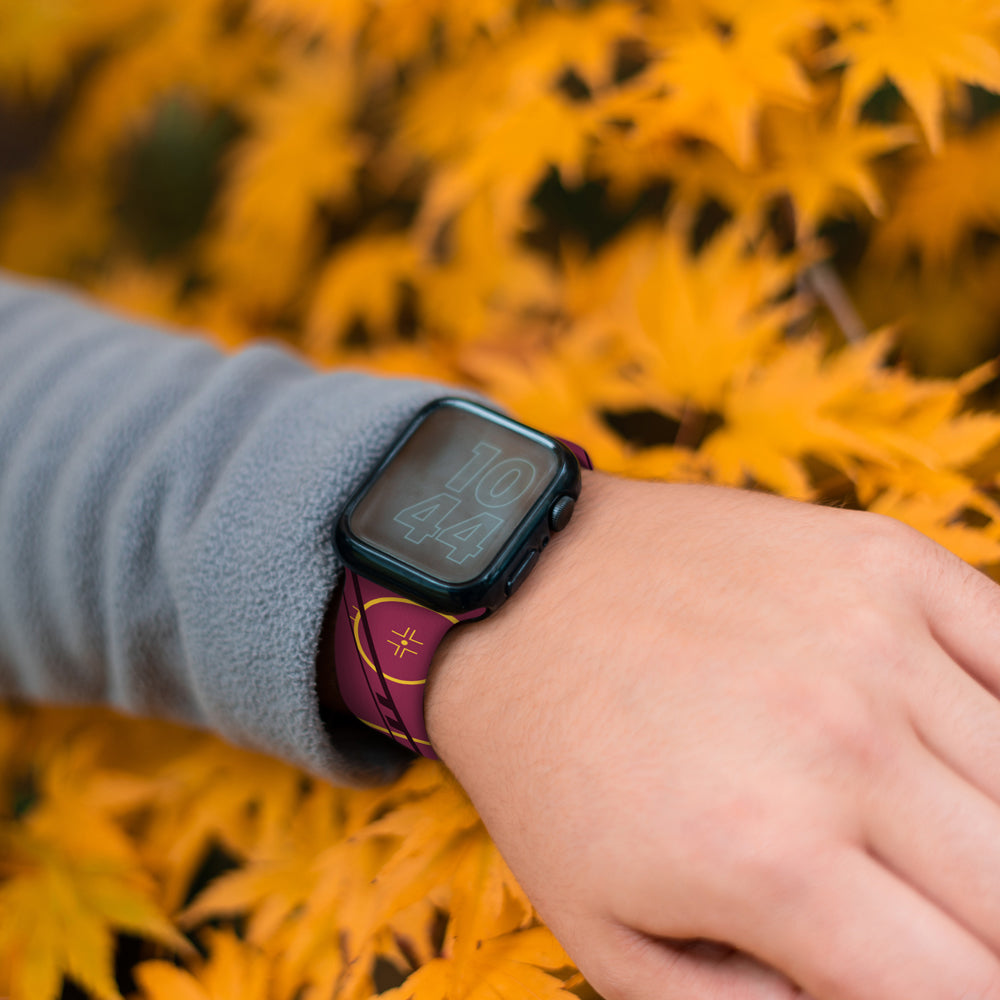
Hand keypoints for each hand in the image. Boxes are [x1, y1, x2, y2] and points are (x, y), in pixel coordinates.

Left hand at [426, 471, 999, 998]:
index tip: (921, 972)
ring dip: (990, 825)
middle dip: (983, 930)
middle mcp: (842, 742)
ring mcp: (874, 634)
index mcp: (768, 856)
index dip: (958, 999)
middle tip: (927, 914)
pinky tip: (964, 751)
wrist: (516, 587)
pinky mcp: (882, 558)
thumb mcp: (608, 934)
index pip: (964, 990)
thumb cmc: (552, 759)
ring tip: (926, 832)